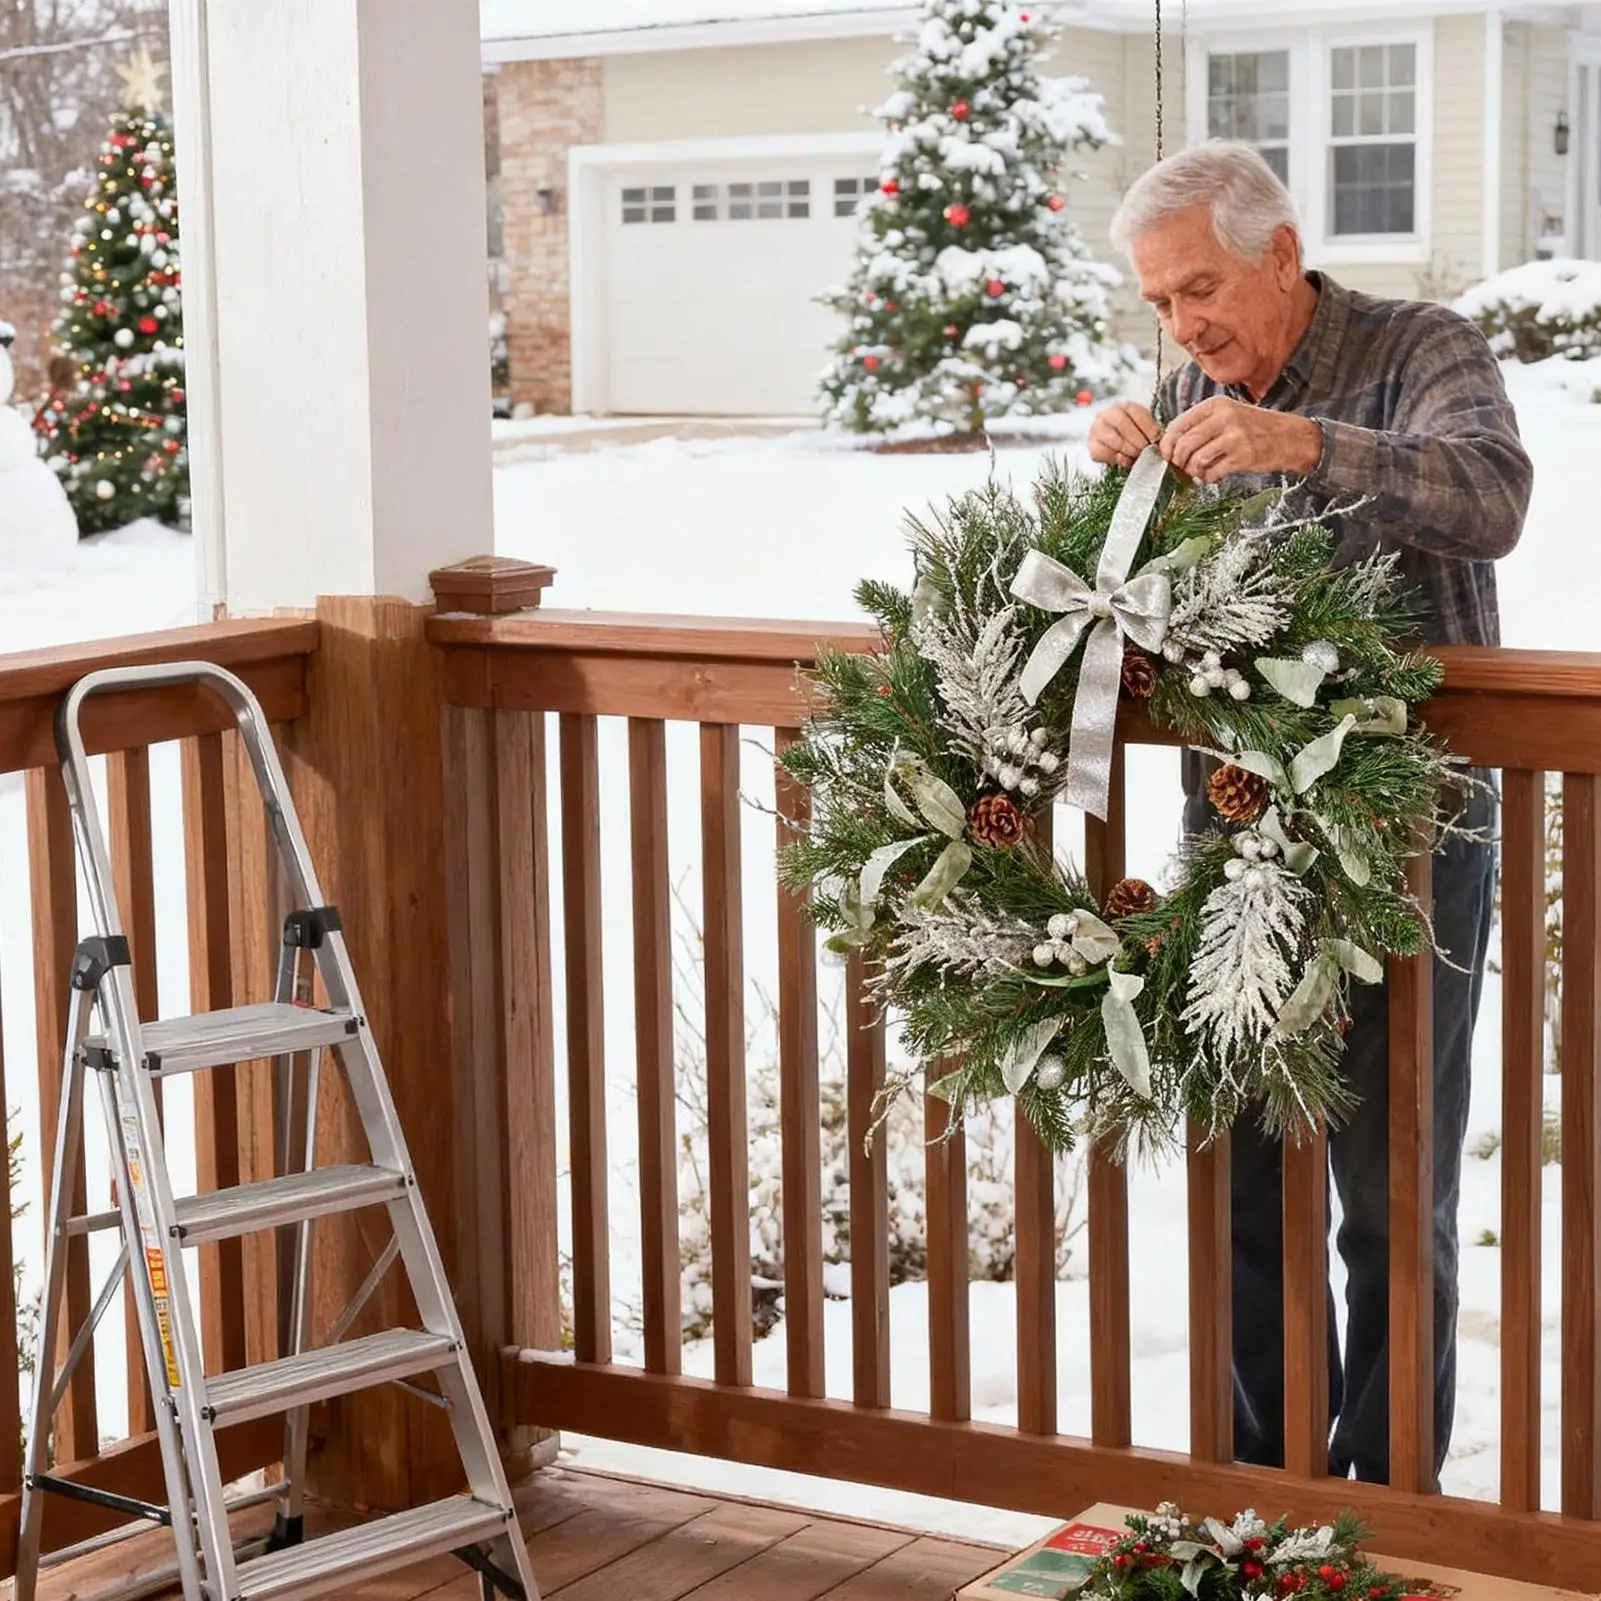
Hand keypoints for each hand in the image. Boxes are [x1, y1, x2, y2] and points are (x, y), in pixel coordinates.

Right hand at [1088, 401, 1159, 467]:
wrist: (1115, 441)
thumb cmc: (1133, 436)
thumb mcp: (1143, 428)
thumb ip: (1150, 431)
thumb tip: (1158, 441)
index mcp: (1124, 406)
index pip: (1135, 412)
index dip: (1147, 426)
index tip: (1155, 439)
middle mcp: (1107, 414)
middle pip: (1121, 423)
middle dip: (1136, 439)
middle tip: (1144, 450)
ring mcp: (1097, 429)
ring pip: (1112, 438)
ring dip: (1127, 450)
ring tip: (1135, 455)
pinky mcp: (1092, 445)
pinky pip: (1102, 452)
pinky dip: (1114, 458)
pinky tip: (1123, 459)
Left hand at [1158, 398, 1323, 484]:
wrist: (1290, 437)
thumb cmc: (1255, 428)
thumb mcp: (1227, 416)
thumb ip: (1201, 426)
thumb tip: (1170, 445)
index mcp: (1215, 405)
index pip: (1178, 425)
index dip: (1167, 444)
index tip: (1167, 455)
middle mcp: (1224, 417)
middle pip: (1184, 444)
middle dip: (1177, 461)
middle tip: (1181, 467)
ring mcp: (1234, 436)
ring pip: (1196, 459)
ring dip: (1192, 471)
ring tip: (1198, 472)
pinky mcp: (1243, 456)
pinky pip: (1213, 472)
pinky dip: (1207, 479)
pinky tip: (1211, 477)